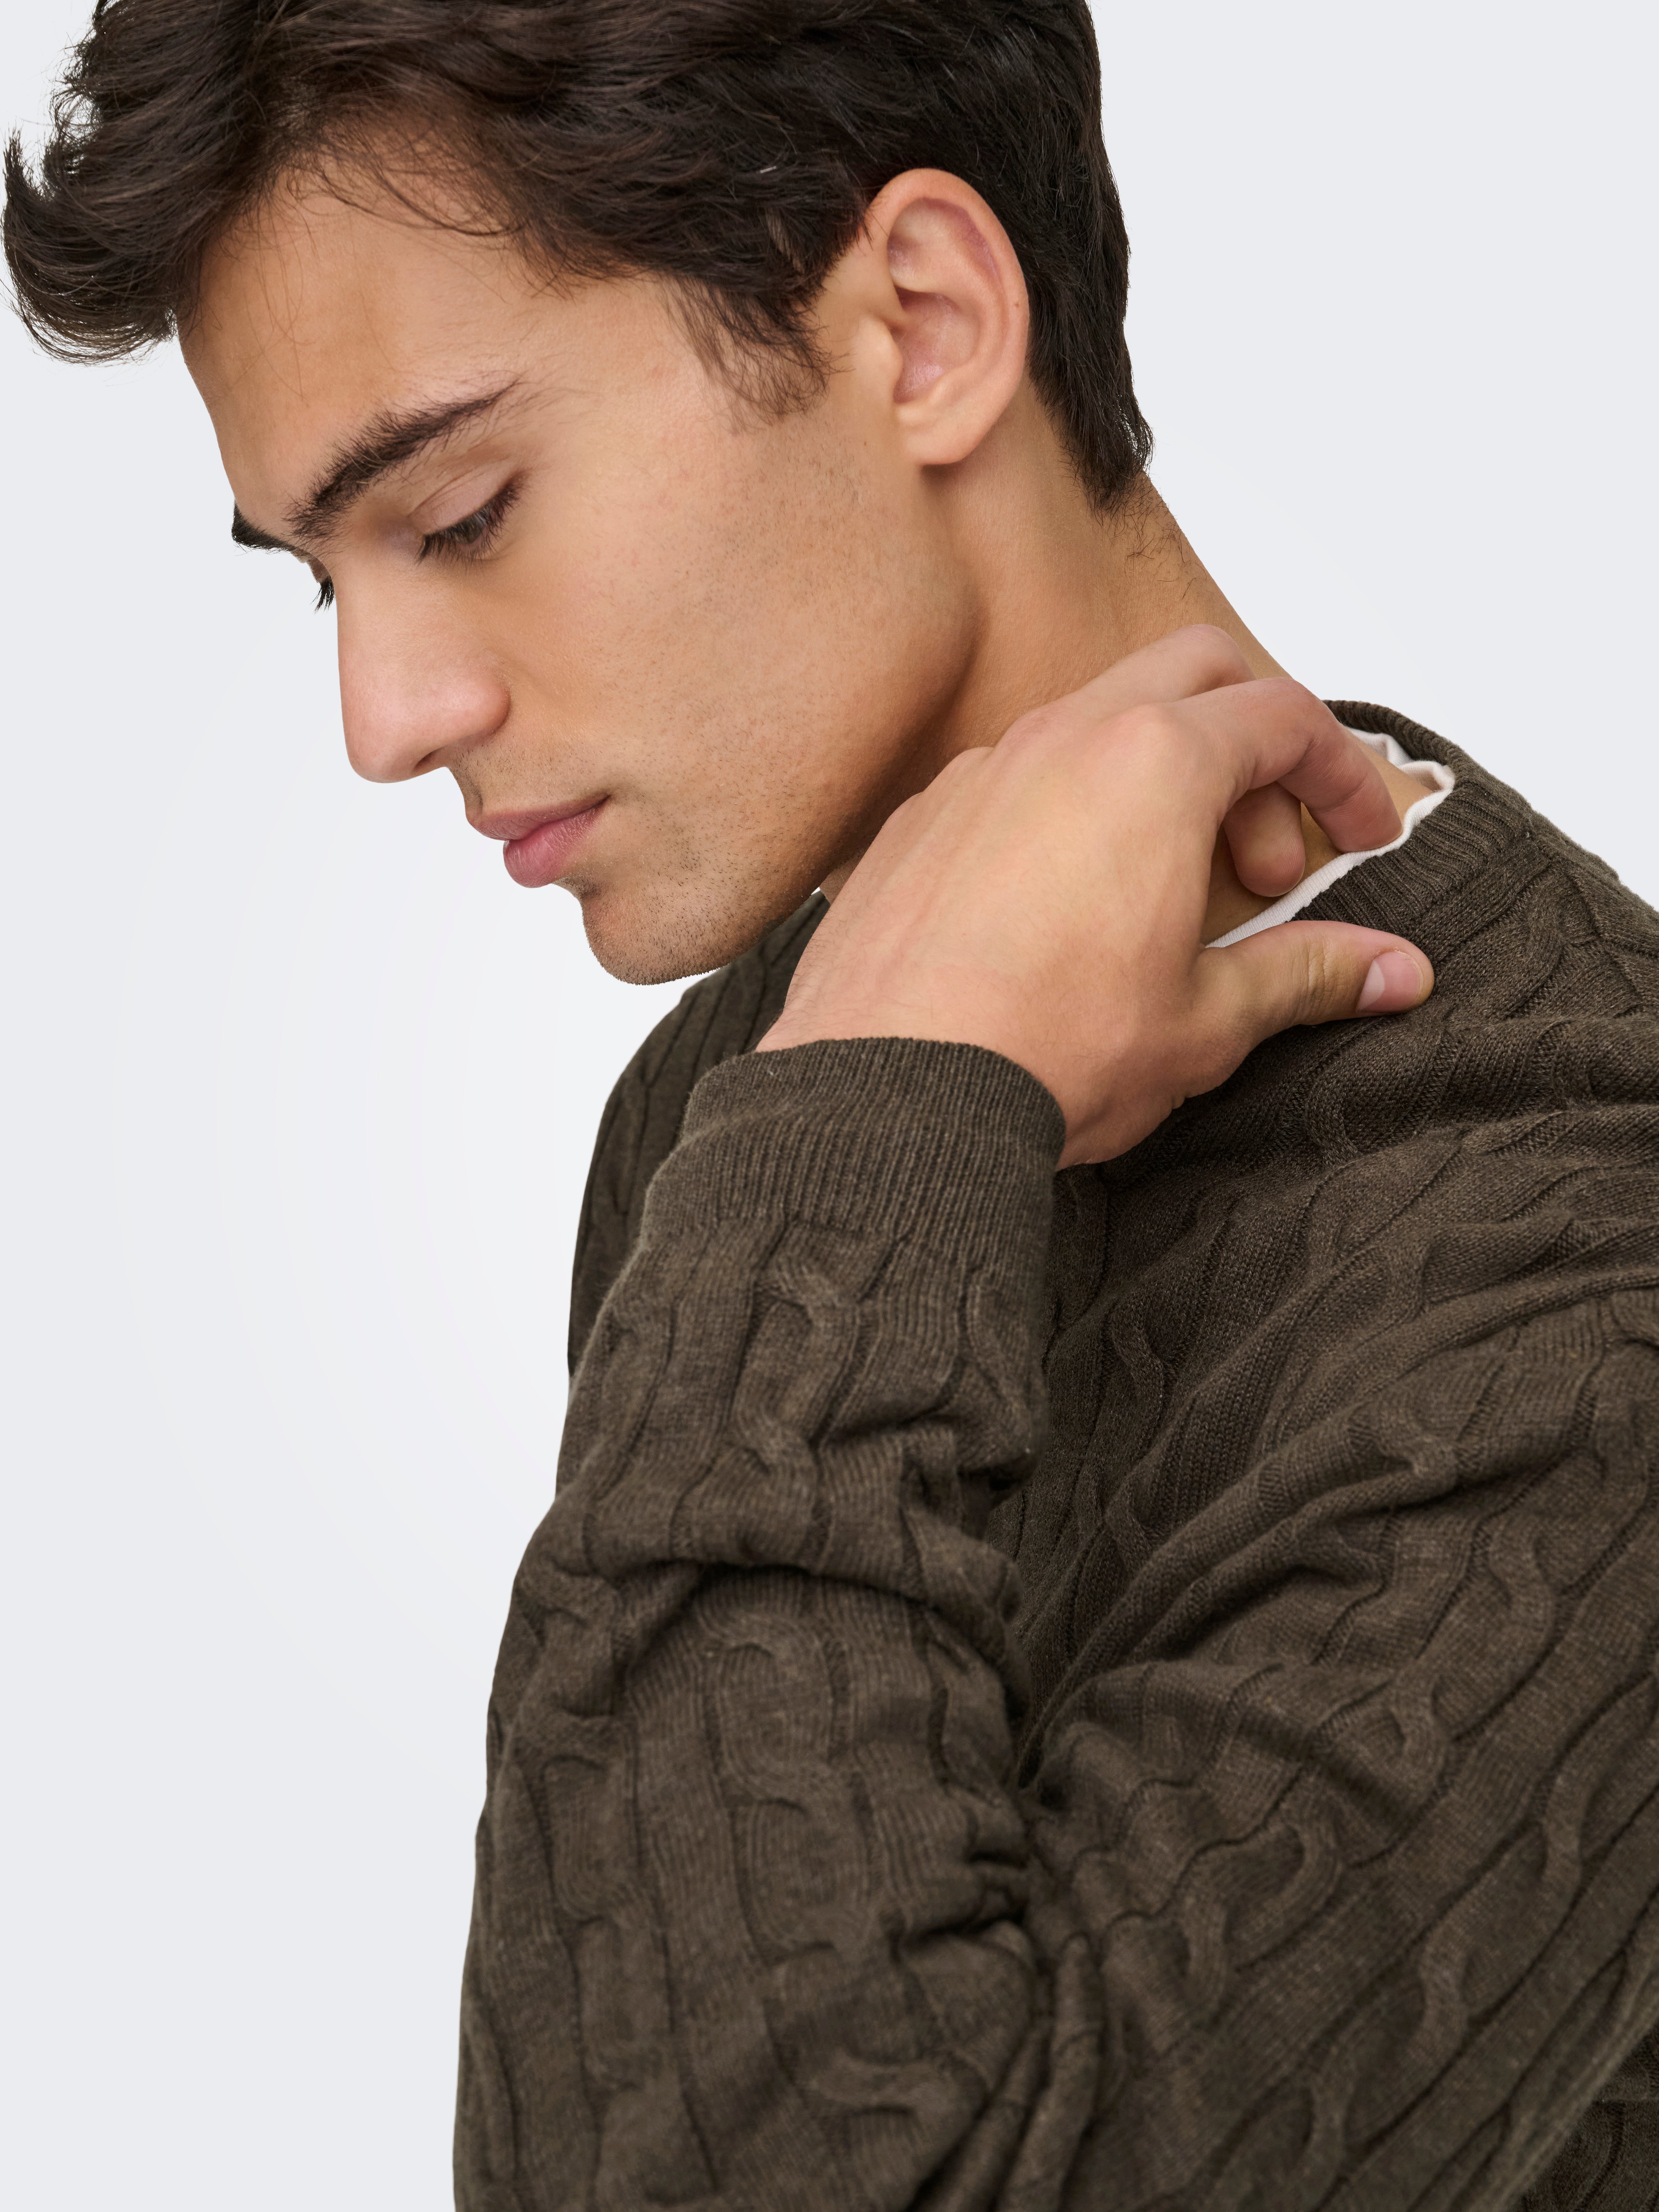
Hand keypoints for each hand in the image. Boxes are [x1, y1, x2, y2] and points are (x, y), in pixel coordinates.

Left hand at [757, 627, 1434, 1165]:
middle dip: (1254, 751)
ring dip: (1156, 784)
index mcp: (1154, 763)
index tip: (1360, 838)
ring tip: (1167, 897)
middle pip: (1195, 676)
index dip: (1341, 774)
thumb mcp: (1207, 1020)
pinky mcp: (920, 820)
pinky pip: (1014, 781)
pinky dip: (1068, 816)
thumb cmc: (1044, 1049)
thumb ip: (1305, 974)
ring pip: (1096, 723)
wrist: (888, 1097)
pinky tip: (1067, 912)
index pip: (1285, 718)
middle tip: (1264, 869)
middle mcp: (1063, 739)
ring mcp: (980, 772)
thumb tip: (1392, 970)